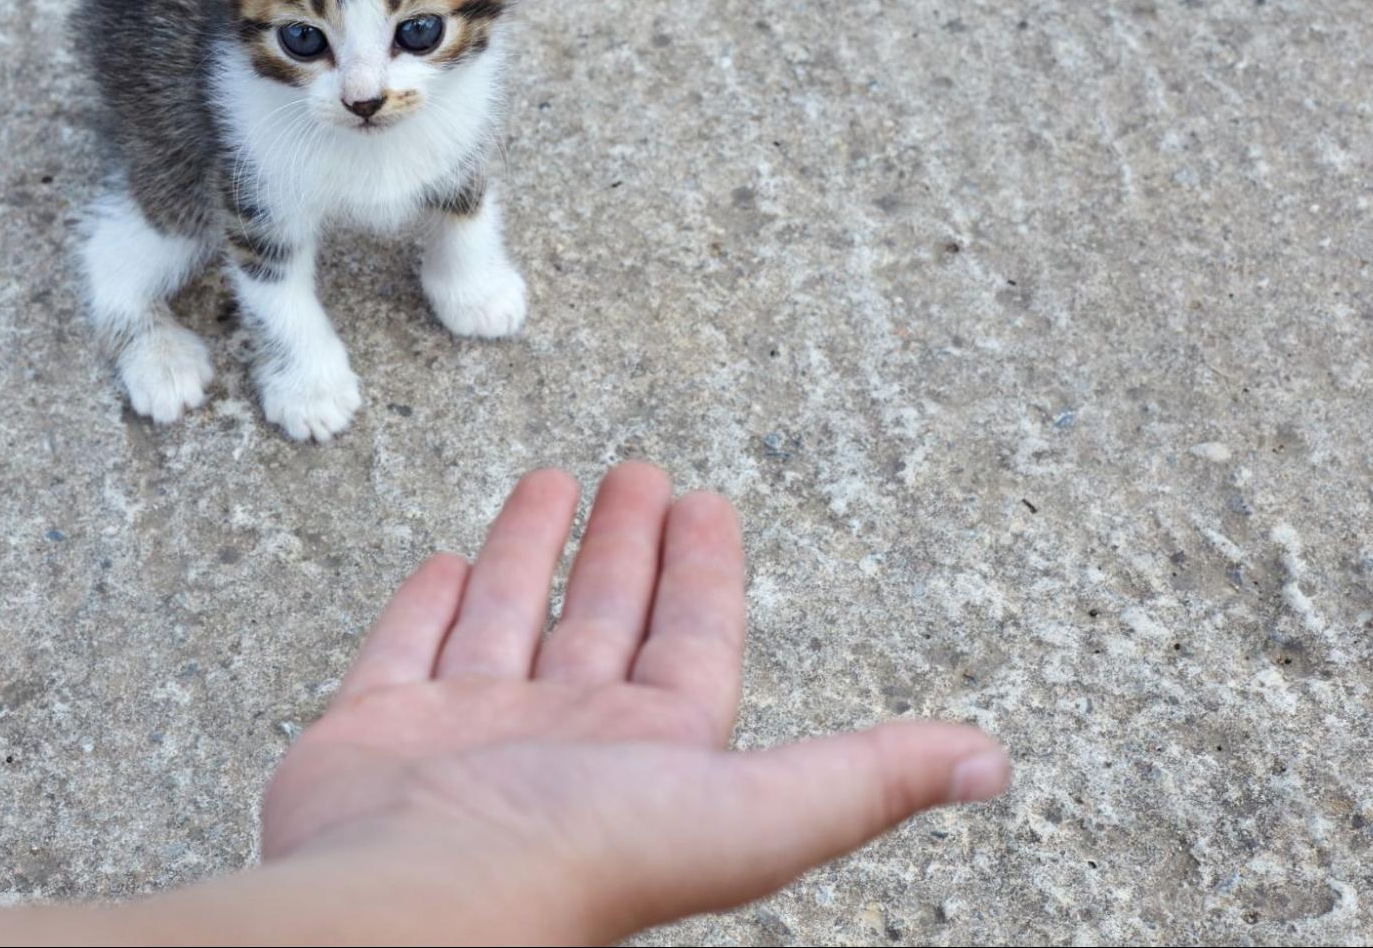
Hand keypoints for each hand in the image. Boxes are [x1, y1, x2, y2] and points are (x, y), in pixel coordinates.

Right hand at [263, 463, 1010, 943]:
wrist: (407, 900)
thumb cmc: (576, 862)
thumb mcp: (755, 813)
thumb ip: (865, 777)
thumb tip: (997, 763)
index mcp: (651, 752)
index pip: (691, 637)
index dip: (705, 569)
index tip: (709, 499)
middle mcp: (561, 739)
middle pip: (606, 617)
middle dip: (627, 546)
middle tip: (640, 472)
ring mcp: (463, 732)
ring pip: (508, 617)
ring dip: (534, 551)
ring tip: (552, 480)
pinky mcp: (375, 730)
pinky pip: (408, 648)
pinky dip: (428, 605)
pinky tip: (449, 559)